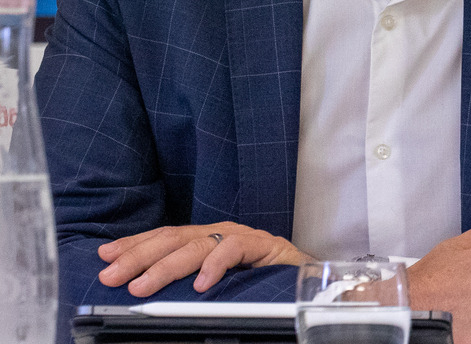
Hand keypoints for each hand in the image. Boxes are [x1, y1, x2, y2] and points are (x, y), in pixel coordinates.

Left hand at [98, 221, 311, 296]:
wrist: (309, 277)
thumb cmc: (261, 280)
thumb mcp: (219, 282)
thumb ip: (192, 282)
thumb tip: (150, 293)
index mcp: (206, 240)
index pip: (164, 237)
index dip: (134, 245)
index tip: (105, 257)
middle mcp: (218, 233)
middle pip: (172, 238)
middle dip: (138, 254)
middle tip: (110, 273)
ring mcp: (239, 237)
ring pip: (195, 245)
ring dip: (164, 266)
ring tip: (141, 285)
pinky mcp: (262, 245)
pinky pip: (234, 250)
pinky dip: (215, 266)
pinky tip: (200, 284)